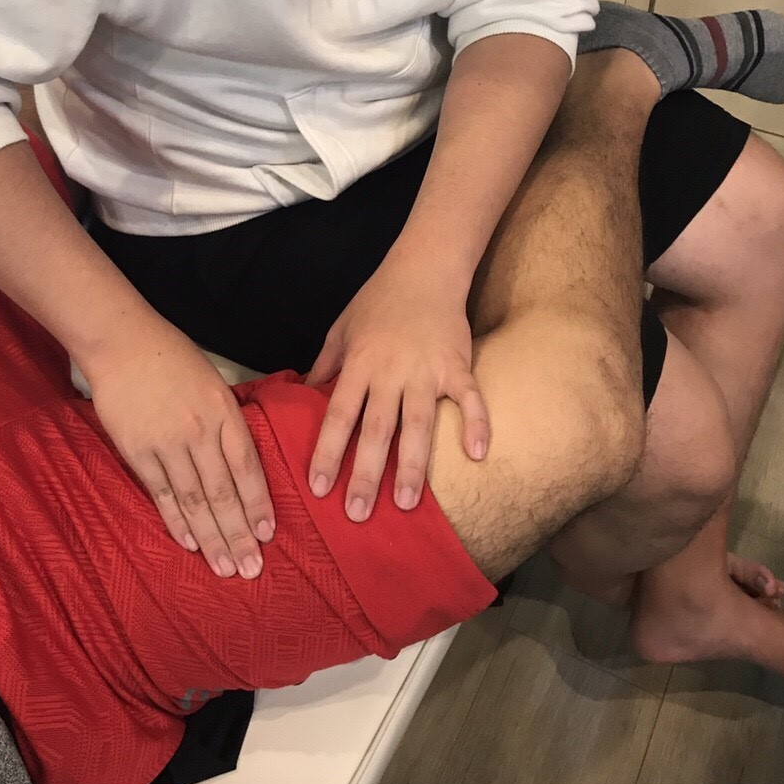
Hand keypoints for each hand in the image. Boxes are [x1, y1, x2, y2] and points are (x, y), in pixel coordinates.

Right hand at [86, 319, 275, 578]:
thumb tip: (242, 464)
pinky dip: (176, 522)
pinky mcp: (138, 451)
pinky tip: (189, 544)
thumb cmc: (172, 358)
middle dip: (239, 533)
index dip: (258, 504)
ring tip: (225, 567)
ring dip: (211, 537)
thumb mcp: (213, 383)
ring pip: (194, 500)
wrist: (122, 343)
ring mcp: (167, 443)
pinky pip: (161, 493)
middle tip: (252, 568)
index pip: (247, 467)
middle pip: (224, 492)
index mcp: (224, 412)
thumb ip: (227, 422)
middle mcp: (200, 431)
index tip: (268, 534)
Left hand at [306, 264, 489, 520]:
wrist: (425, 269)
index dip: (328, 451)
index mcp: (360, 364)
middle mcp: (391, 372)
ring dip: (412, 466)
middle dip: (366, 473)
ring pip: (418, 425)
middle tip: (357, 513)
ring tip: (405, 503)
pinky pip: (469, 400)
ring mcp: (427, 371)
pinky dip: (476, 425)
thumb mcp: (341, 329)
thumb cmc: (378, 300)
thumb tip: (304, 398)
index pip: (339, 415)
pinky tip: (478, 455)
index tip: (319, 487)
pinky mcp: (458, 367)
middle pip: (376, 429)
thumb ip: (325, 365)